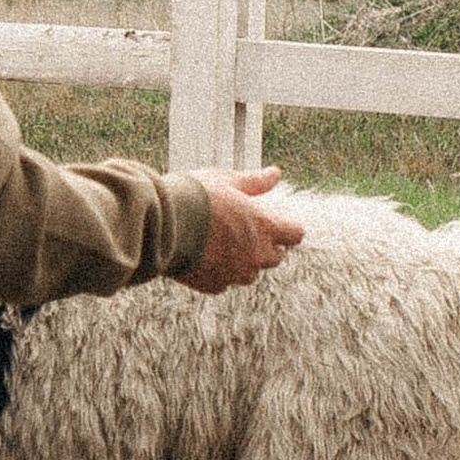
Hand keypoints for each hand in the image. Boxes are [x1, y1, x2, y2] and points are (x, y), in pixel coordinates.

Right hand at [177, 167, 304, 294]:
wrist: (163, 224)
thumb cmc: (197, 196)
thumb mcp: (228, 181)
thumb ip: (255, 182)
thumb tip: (275, 174)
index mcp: (265, 227)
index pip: (296, 234)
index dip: (288, 228)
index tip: (276, 222)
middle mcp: (256, 255)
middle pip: (276, 256)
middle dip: (266, 245)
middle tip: (245, 229)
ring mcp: (236, 274)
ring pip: (250, 272)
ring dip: (243, 261)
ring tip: (221, 242)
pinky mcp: (214, 286)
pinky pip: (225, 281)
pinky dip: (219, 272)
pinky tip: (204, 255)